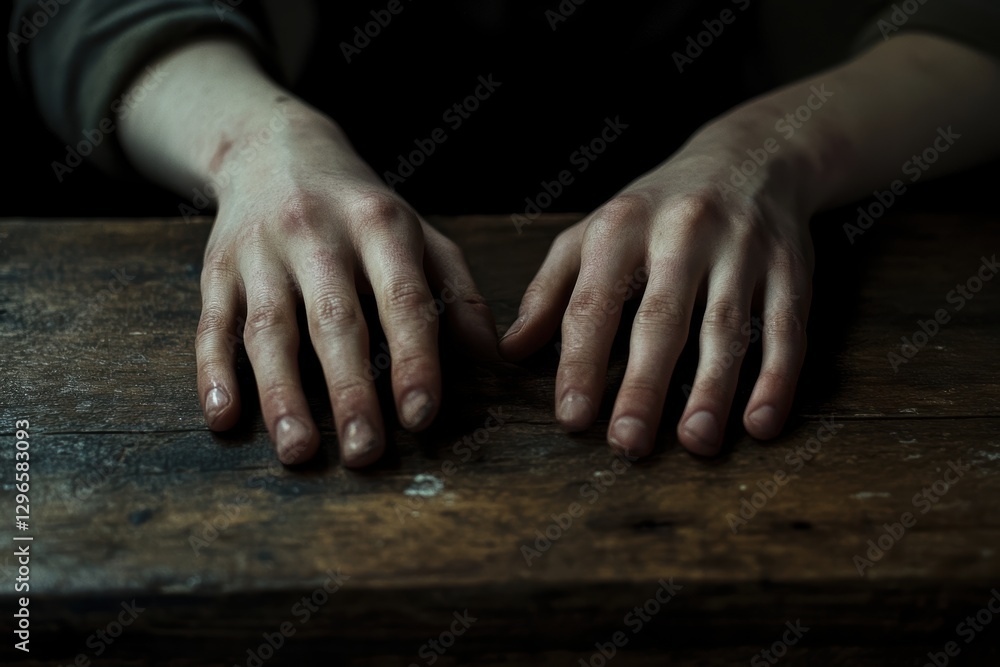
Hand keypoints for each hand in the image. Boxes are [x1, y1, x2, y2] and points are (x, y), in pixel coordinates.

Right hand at [196, 106, 496, 466]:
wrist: (275, 150)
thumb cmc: (361, 210)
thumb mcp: (419, 235)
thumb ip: (458, 292)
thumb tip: (494, 357)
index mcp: (379, 225)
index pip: (402, 298)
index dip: (414, 358)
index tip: (421, 416)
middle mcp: (317, 234)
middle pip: (334, 321)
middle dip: (350, 391)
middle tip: (365, 453)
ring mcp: (261, 252)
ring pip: (269, 329)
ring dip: (281, 394)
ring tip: (298, 451)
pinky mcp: (217, 269)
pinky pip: (212, 324)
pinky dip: (213, 373)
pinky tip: (224, 418)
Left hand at [499, 123, 814, 456]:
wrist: (749, 155)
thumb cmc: (655, 209)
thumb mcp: (594, 232)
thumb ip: (552, 290)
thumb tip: (510, 350)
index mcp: (622, 226)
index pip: (594, 304)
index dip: (580, 363)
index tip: (571, 418)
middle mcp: (682, 232)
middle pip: (661, 319)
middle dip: (643, 385)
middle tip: (627, 443)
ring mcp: (741, 248)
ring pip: (726, 327)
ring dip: (714, 389)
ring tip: (696, 442)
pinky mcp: (790, 266)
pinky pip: (786, 327)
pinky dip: (777, 378)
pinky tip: (761, 424)